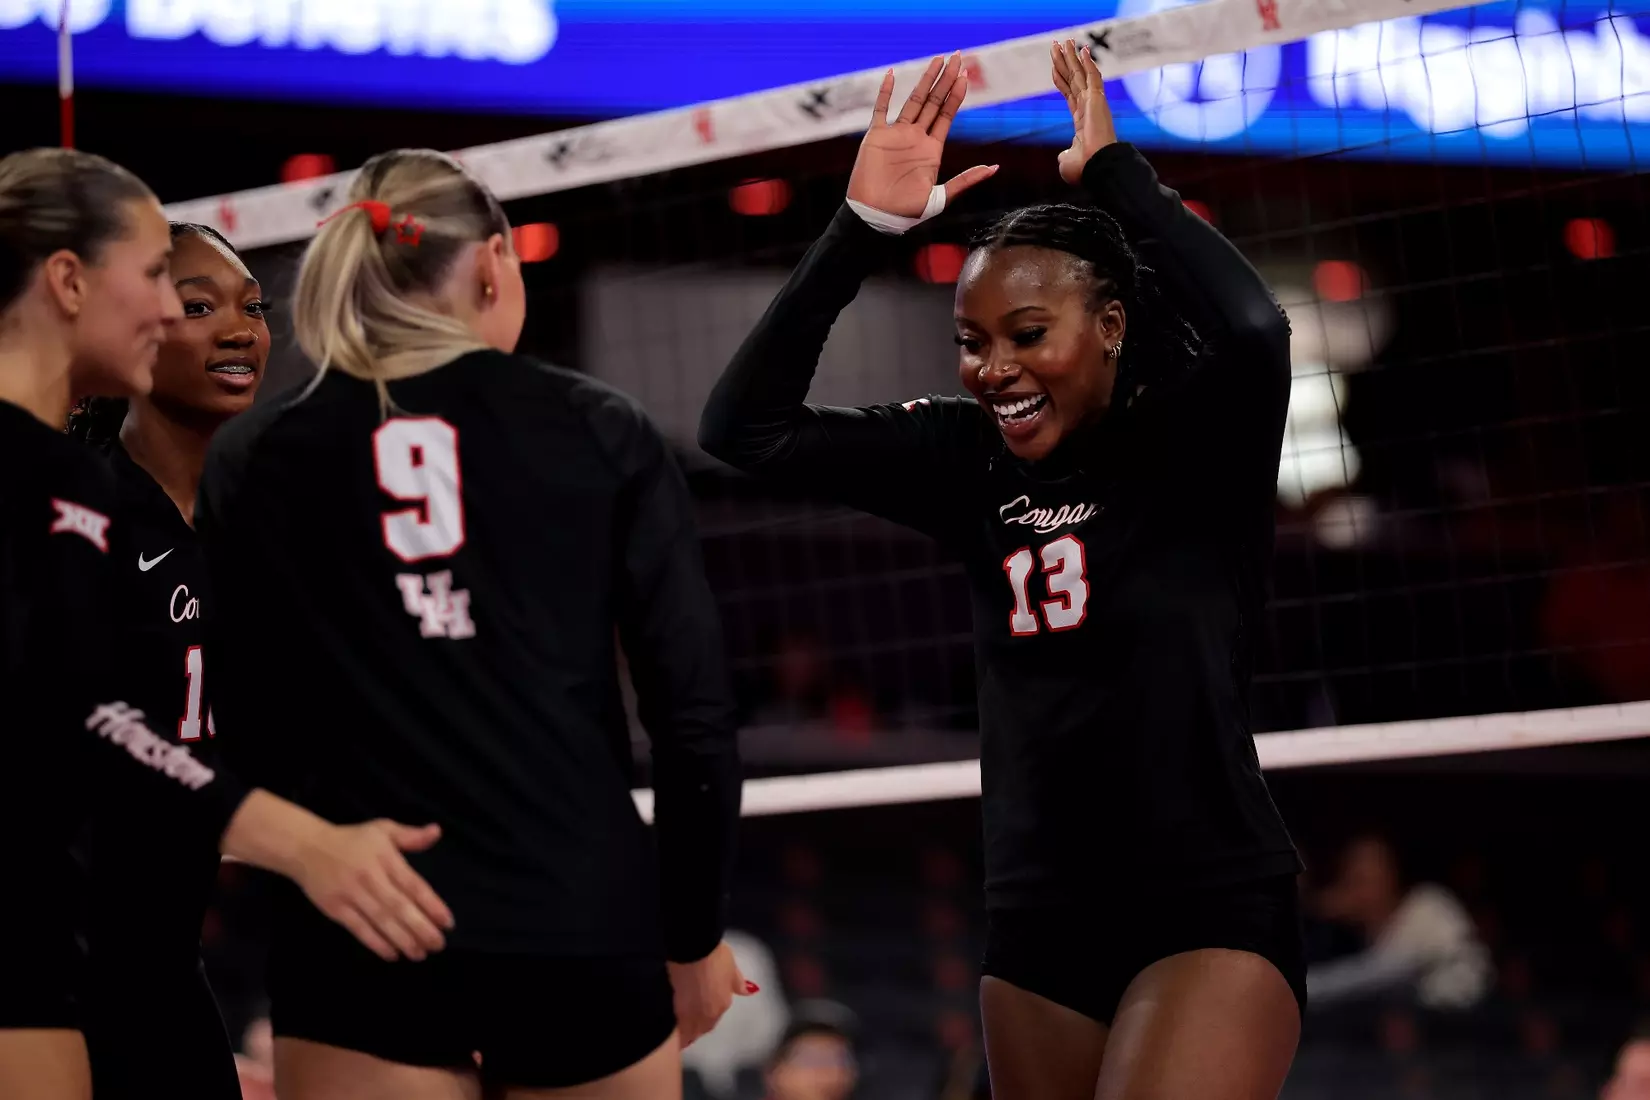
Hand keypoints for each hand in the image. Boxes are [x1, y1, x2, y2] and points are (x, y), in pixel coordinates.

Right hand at [293, 819, 455, 961]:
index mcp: (386, 859)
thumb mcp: (383, 829)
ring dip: (402, 940)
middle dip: (421, 928)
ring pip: (381, 921)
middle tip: (438, 945)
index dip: (431, 905)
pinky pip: (359, 929)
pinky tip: (392, 954)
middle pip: (399, 907)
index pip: (413, 885)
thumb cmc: (352, 840)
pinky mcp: (336, 909)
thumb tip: (437, 832)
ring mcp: (352, 895)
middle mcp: (371, 878)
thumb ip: (411, 835)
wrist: (307, 848)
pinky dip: (376, 943)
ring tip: (420, 954)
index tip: (447, 922)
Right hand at [667, 941, 756, 1047]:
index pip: (714, 1021)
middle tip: (690, 1027)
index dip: (707, 1019)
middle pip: (701, 1029)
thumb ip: (739, 983)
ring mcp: (690, 1013)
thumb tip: (750, 991)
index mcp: (722, 1004)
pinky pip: (676, 1024)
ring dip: (685, 1031)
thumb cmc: (715, 956)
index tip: (701, 1018)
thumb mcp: (731, 968)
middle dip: (696, 1029)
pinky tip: (671, 1021)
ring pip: (688, 1030)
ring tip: (678, 1029)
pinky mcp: (675, 1007)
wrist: (693, 950)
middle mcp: (707, 1014)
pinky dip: (675, 1025)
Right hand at [846, 51, 996, 217]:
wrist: (875, 218)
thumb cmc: (906, 213)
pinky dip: (885, 91)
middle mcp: (915, 138)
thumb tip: (995, 167)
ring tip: (937, 59)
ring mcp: (896, 135)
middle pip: (933, 102)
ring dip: (925, 80)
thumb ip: (966, 180)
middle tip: (957, 56)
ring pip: (912, 100)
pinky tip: (893, 73)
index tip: (965, 75)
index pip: (947, 115)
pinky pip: (881, 109)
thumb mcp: (941, 198)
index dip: (956, 95)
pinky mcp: (876, 137)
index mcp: (931, 150)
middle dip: (946, 79)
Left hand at [1052, 39, 1118, 184]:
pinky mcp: (1098, 100)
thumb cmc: (1084, 168)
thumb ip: (1065, 154)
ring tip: (1065, 40)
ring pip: (1081, 74)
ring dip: (1072, 56)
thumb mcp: (1067, 161)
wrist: (1095, 167)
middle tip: (1057, 44)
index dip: (1061, 78)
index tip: (1055, 65)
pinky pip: (1093, 77)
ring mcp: (1093, 103)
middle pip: (1073, 78)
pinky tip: (1082, 49)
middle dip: (1065, 61)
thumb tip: (1063, 155)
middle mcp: (1087, 108)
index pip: (1069, 92)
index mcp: (1081, 119)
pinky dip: (1088, 63)